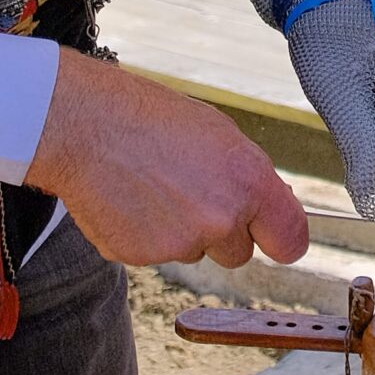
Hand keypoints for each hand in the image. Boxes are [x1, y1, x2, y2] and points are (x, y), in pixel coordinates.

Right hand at [28, 49, 307, 268]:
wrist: (83, 124)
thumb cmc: (148, 118)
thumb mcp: (218, 134)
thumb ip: (248, 178)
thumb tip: (266, 207)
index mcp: (249, 183)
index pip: (291, 241)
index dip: (280, 240)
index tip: (272, 238)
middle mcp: (221, 219)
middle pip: (238, 253)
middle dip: (220, 234)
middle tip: (188, 194)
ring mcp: (180, 243)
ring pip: (193, 252)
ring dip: (179, 231)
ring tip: (151, 186)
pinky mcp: (141, 257)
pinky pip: (153, 255)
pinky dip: (143, 235)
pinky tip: (129, 199)